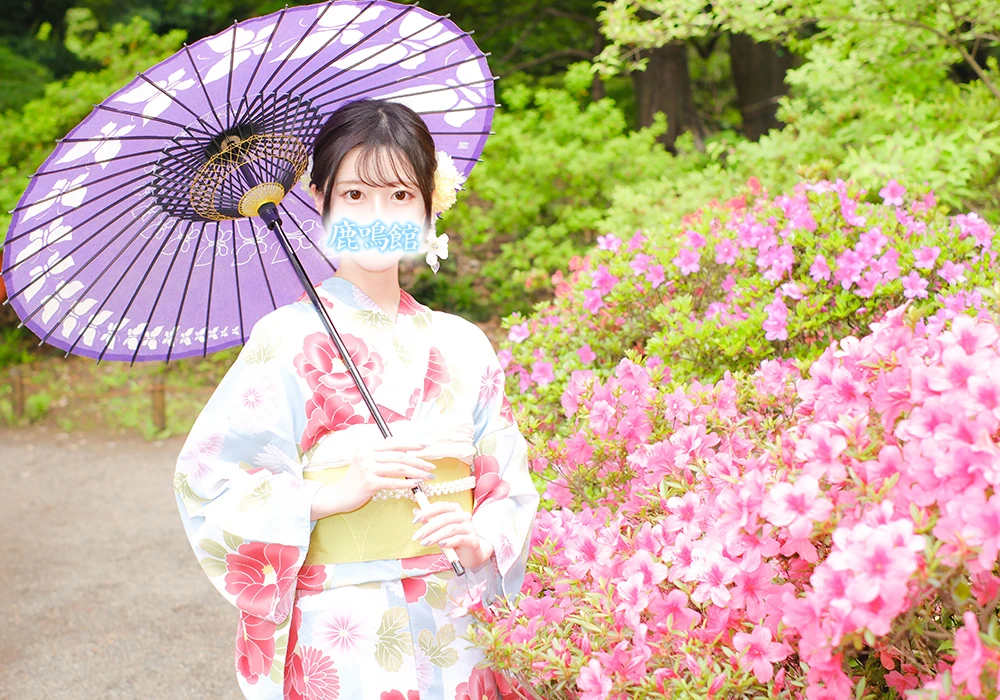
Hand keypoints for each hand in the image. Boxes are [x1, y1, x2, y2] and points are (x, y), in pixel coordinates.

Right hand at [311, 436, 436, 517]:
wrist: (340, 495)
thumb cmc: (357, 479)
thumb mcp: (366, 461)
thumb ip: (382, 454)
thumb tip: (405, 450)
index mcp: (367, 447)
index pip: (393, 442)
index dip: (411, 444)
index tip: (425, 447)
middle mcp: (366, 455)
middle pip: (399, 456)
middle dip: (418, 461)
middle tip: (430, 467)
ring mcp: (367, 468)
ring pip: (399, 468)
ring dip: (416, 473)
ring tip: (427, 477)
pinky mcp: (369, 483)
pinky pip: (393, 482)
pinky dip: (407, 483)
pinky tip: (416, 484)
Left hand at [411, 501, 493, 569]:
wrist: (470, 554)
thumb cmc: (453, 541)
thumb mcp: (439, 531)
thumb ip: (429, 521)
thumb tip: (415, 510)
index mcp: (456, 509)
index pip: (440, 506)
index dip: (427, 512)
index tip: (414, 521)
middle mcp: (464, 516)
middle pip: (444, 518)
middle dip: (428, 527)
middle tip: (417, 536)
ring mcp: (470, 528)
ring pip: (450, 529)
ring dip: (435, 536)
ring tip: (425, 543)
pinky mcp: (473, 540)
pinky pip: (459, 539)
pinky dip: (449, 541)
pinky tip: (441, 544)